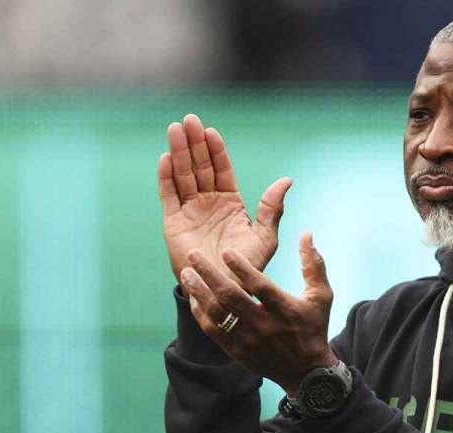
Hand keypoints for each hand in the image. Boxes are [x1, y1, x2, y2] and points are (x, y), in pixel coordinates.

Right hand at [158, 113, 291, 279]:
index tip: (211, 131)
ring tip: (175, 129)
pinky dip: (166, 177)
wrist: (224, 291)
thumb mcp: (265, 236)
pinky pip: (168, 195)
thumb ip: (272, 208)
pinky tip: (166, 158)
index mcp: (230, 203)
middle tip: (189, 119)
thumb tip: (287, 180)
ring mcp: (189, 212)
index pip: (221, 169)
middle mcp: (208, 203)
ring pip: (183, 175)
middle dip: (194, 143)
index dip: (216, 150)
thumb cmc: (247, 268)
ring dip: (179, 152)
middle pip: (199, 166)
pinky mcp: (173, 223)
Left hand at [179, 232, 336, 394]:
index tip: (226, 251)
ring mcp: (248, 341)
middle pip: (231, 298)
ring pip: (217, 314)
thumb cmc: (313, 327)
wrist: (305, 372)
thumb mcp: (321, 296)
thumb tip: (306, 234)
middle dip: (210, 274)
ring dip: (199, 292)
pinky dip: (200, 313)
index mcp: (286, 311)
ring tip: (186, 273)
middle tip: (193, 255)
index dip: (243, 269)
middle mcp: (265, 326)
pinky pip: (213, 331)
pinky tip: (194, 296)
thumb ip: (313, 264)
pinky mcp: (237, 351)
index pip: (261, 287)